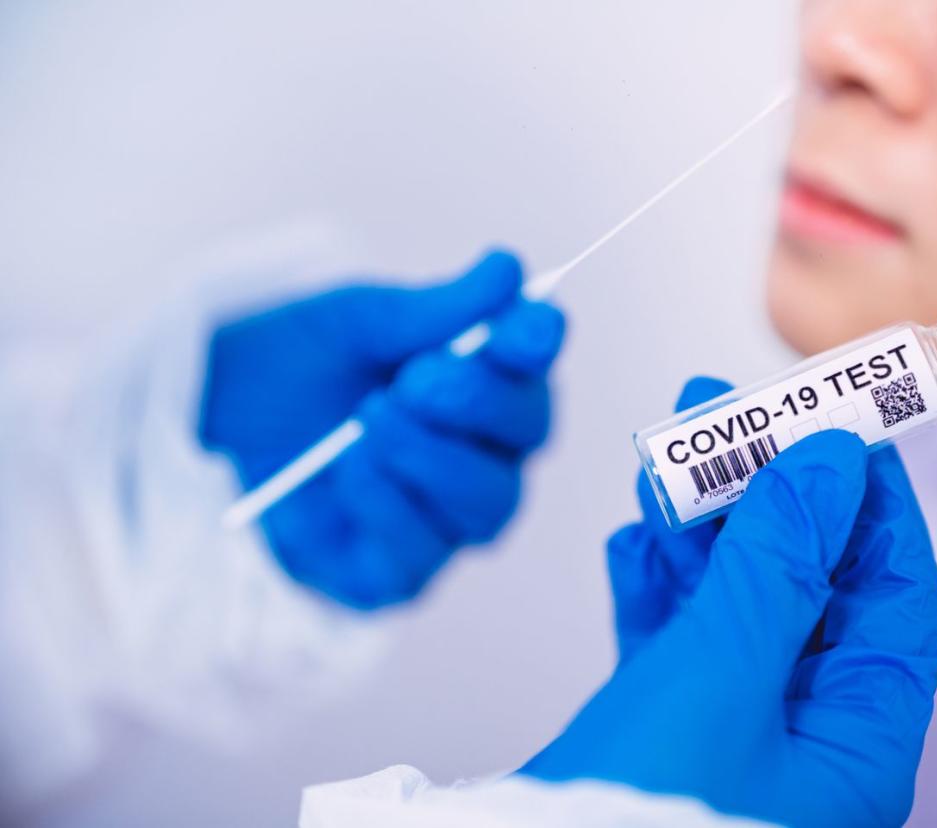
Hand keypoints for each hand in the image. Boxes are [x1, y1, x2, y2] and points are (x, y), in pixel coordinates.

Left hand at [199, 251, 565, 609]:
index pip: (534, 363)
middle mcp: (482, 451)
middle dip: (480, 403)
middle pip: (528, 435)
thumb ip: (432, 309)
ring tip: (367, 419)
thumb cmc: (295, 369)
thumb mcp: (352, 322)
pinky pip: (421, 552)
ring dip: (430, 456)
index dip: (537, 345)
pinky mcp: (399, 571)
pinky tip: (346, 471)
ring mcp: (445, 518)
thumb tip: (508, 269)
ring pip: (487, 502)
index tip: (529, 323)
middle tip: (419, 378)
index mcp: (481, 378)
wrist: (210, 427)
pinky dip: (386, 504)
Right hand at [525, 379, 936, 827]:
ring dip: (701, 530)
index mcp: (854, 742)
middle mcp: (802, 740)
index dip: (870, 504)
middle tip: (727, 417)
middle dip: (766, 498)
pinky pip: (676, 642)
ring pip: (732, 605)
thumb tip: (829, 464)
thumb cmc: (638, 823)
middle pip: (806, 587)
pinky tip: (634, 542)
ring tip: (665, 459)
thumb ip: (779, 562)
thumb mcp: (722, 672)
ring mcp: (730, 736)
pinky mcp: (664, 735)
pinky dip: (657, 587)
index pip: (892, 595)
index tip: (840, 428)